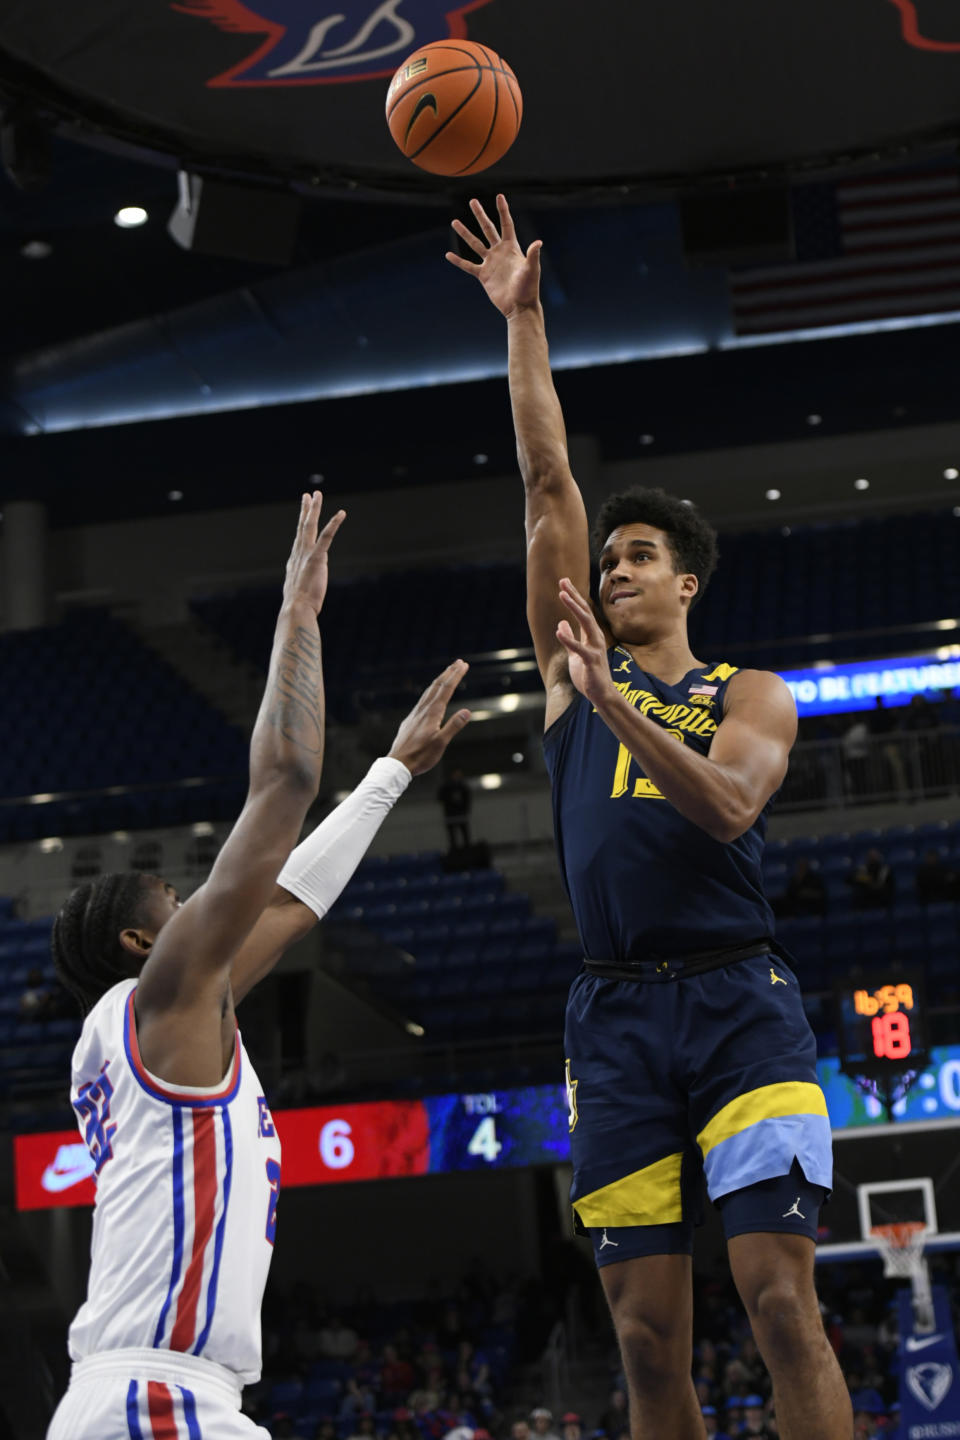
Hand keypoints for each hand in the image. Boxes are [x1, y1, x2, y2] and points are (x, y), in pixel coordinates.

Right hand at [283, 491, 345, 614]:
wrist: (296, 608)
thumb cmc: (299, 605)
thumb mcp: (298, 589)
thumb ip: (301, 580)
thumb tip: (302, 582)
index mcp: (295, 560)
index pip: (300, 537)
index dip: (302, 523)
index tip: (304, 512)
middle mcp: (298, 553)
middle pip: (302, 527)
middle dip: (306, 509)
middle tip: (308, 495)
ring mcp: (306, 554)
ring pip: (310, 526)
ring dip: (314, 509)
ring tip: (317, 494)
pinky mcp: (316, 558)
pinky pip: (326, 537)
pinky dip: (334, 524)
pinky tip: (341, 513)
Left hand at [389, 660, 471, 774]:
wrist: (398, 763)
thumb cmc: (420, 756)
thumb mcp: (440, 743)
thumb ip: (453, 726)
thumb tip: (467, 711)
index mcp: (432, 713)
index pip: (446, 689)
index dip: (456, 676)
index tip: (464, 665)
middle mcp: (423, 710)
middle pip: (437, 686)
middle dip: (449, 673)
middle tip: (459, 662)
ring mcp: (415, 714)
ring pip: (428, 691)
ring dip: (440, 680)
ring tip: (447, 673)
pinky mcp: (410, 720)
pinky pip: (423, 699)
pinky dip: (431, 691)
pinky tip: (431, 695)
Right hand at [444, 194, 541, 318]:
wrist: (519, 306)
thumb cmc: (528, 288)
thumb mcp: (532, 270)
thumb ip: (532, 255)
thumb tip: (538, 242)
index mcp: (512, 247)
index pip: (506, 224)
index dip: (503, 210)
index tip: (499, 196)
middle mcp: (500, 252)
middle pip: (488, 229)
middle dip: (480, 215)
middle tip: (472, 201)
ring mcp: (490, 263)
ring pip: (475, 244)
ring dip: (465, 233)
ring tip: (454, 222)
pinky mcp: (484, 275)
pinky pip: (468, 266)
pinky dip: (458, 261)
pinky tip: (448, 255)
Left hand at [556, 578, 614, 705]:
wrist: (601, 695)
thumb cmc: (589, 674)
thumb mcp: (575, 654)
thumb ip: (570, 638)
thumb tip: (561, 623)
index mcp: (591, 635)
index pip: (582, 611)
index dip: (573, 596)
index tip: (564, 582)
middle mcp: (595, 638)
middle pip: (585, 612)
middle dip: (574, 596)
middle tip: (563, 581)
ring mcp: (595, 649)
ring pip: (586, 623)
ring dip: (574, 608)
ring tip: (562, 595)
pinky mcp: (592, 661)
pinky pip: (580, 648)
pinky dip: (570, 639)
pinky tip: (559, 630)